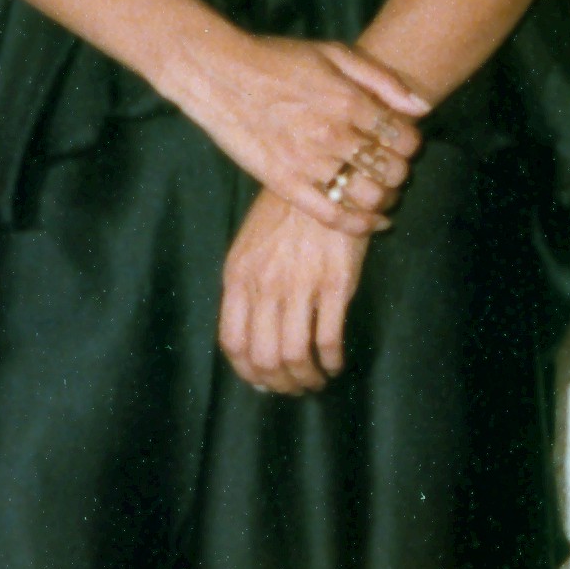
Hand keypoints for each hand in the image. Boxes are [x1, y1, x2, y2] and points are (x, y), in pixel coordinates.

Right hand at [185, 31, 427, 232]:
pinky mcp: (286, 184)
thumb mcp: (335, 53)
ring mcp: (309, 162)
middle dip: (401, 173)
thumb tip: (423, 106)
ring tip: (383, 194)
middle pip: (391, 170)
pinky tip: (372, 223)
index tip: (404, 145)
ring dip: (386, 199)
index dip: (413, 145)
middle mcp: (333, 134)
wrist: (221, 75)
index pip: (404, 138)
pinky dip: (359, 225)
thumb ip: (382, 78)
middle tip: (394, 170)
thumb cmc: (278, 60)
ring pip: (368, 196)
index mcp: (348, 101)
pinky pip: (332, 216)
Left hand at [220, 182, 365, 395]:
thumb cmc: (285, 216)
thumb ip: (245, 292)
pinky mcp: (336, 283)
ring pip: (296, 355)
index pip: (233, 343)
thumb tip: (250, 348)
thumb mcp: (250, 249)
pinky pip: (329, 338)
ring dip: (307, 378)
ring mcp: (300, 285)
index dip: (248, 374)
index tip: (264, 384)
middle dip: (280, 384)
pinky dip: (332, 361)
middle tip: (294, 388)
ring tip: (317, 380)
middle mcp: (264, 285)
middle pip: (264, 357)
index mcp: (238, 277)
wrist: (324, 180)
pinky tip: (336, 363)